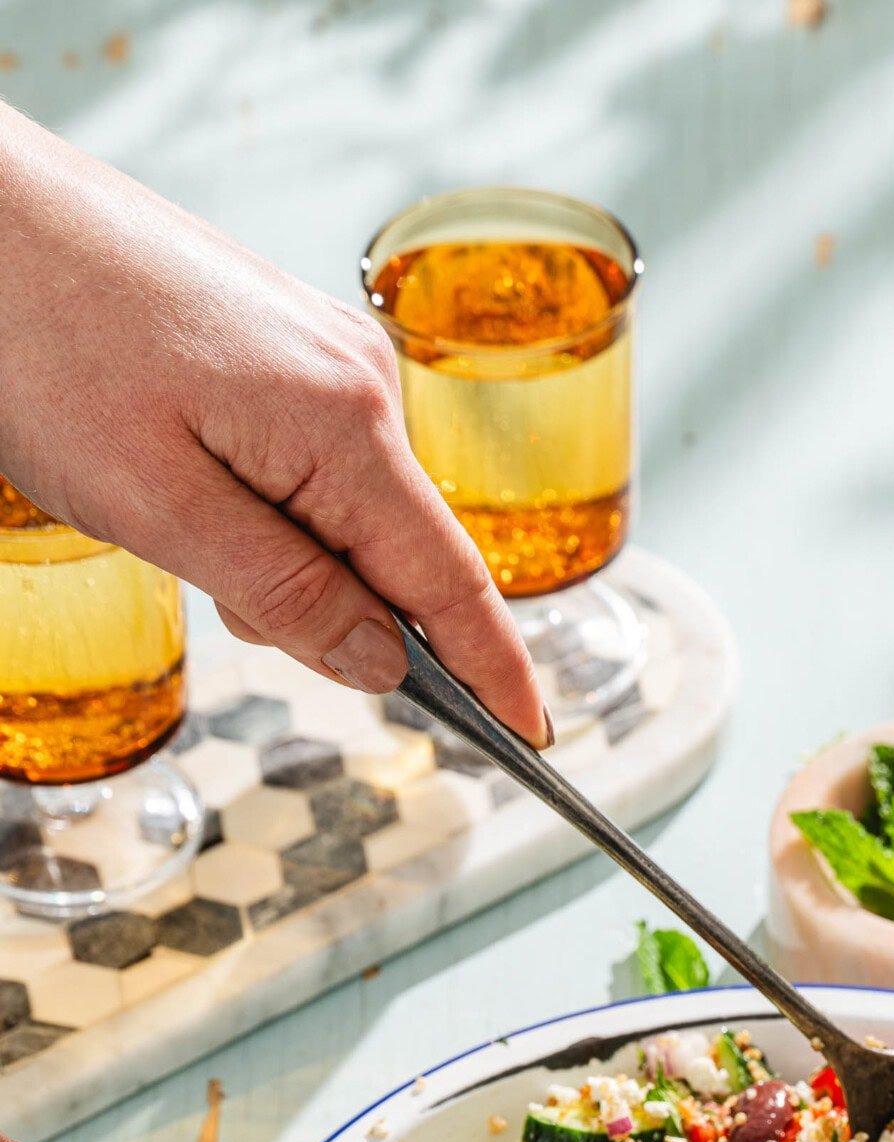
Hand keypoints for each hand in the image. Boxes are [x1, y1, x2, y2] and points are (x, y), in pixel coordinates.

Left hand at [0, 104, 548, 745]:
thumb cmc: (41, 339)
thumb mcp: (160, 507)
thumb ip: (287, 594)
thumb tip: (384, 663)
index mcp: (346, 424)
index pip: (452, 582)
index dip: (495, 671)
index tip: (532, 737)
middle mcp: (360, 379)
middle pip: (395, 554)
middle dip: (329, 609)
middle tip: (209, 585)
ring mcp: (326, 351)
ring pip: (346, 513)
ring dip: (280, 551)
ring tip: (167, 503)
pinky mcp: (286, 339)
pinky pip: (313, 461)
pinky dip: (266, 501)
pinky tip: (187, 470)